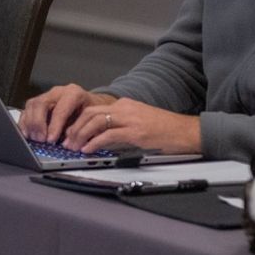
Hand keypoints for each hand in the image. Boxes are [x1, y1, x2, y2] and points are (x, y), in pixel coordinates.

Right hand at [19, 84, 115, 143]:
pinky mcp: (38, 103)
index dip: (54, 126)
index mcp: (73, 93)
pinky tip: (27, 134)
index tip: (51, 140)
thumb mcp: (90, 119)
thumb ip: (79, 129)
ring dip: (30, 124)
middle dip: (39, 124)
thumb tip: (68, 143)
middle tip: (41, 140)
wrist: (90, 105)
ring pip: (31, 105)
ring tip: (34, 139)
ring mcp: (46, 96)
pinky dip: (24, 123)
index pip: (60, 109)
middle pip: (41, 104)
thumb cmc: (91, 113)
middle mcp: (58, 92)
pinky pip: (26, 110)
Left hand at [59, 96, 202, 154]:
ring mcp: (130, 119)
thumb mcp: (139, 123)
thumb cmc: (166, 130)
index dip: (78, 121)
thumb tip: (101, 139)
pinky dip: (94, 142)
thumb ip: (120, 127)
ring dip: (80, 135)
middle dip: (74, 128)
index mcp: (125, 105)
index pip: (93, 109)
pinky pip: (108, 135)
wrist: (187, 131)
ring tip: (73, 147)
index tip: (69, 133)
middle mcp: (125, 108)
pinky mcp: (136, 132)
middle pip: (89, 113)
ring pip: (95, 122)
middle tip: (66, 141)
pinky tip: (88, 150)